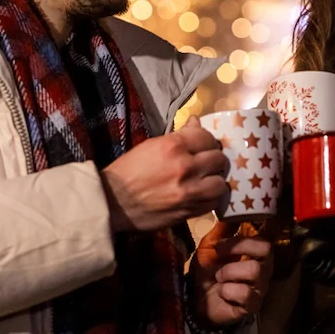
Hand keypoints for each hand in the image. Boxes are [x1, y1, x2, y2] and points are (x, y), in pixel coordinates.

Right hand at [101, 116, 228, 231]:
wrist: (113, 202)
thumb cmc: (129, 171)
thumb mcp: (151, 146)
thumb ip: (178, 136)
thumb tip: (197, 123)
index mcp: (173, 146)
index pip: (207, 136)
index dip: (207, 141)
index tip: (203, 146)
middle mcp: (185, 166)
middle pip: (219, 158)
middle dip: (214, 160)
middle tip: (207, 164)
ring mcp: (189, 191)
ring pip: (221, 182)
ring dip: (216, 180)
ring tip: (207, 181)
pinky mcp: (189, 210)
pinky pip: (213, 203)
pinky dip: (211, 198)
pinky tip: (202, 195)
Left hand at [189, 221, 272, 326]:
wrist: (196, 298)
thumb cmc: (207, 269)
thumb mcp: (211, 245)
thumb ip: (223, 228)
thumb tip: (229, 205)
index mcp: (256, 254)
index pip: (264, 240)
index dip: (241, 240)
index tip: (219, 244)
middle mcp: (264, 270)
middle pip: (267, 251)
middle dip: (238, 250)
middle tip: (218, 257)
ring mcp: (260, 289)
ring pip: (255, 271)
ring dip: (229, 271)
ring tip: (218, 277)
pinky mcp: (253, 306)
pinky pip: (246, 294)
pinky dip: (227, 291)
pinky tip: (222, 293)